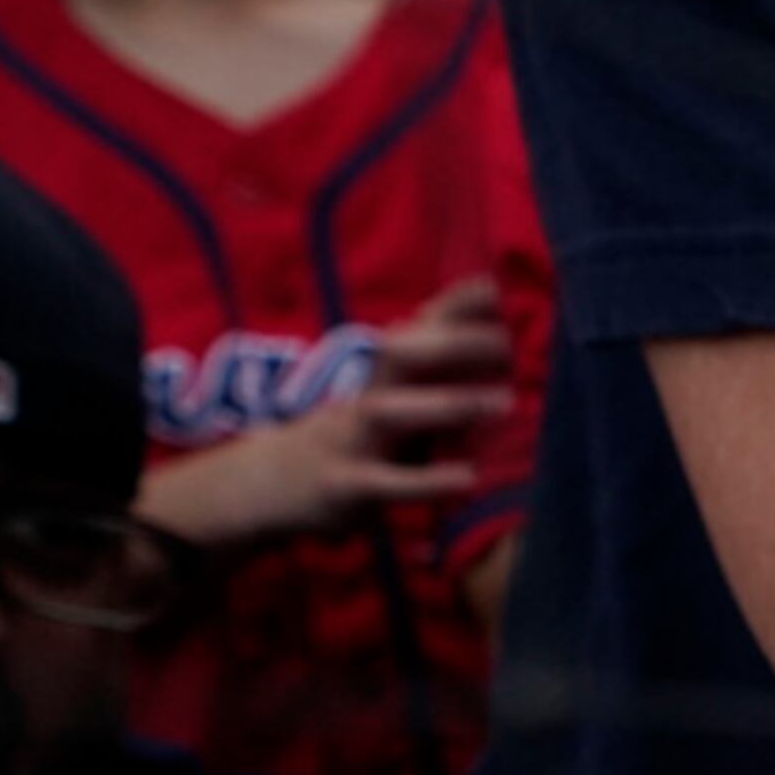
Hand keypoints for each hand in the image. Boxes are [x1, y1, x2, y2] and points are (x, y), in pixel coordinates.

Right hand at [137, 278, 513, 548]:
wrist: (269, 484)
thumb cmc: (353, 437)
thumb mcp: (388, 399)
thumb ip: (433, 370)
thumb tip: (484, 329)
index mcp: (379, 379)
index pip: (414, 330)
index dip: (448, 308)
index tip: (491, 288)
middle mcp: (364, 399)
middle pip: (399, 356)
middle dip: (450, 344)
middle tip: (505, 343)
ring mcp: (350, 440)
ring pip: (392, 412)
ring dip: (449, 405)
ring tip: (506, 402)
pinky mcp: (343, 486)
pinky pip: (386, 482)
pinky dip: (427, 480)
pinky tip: (469, 477)